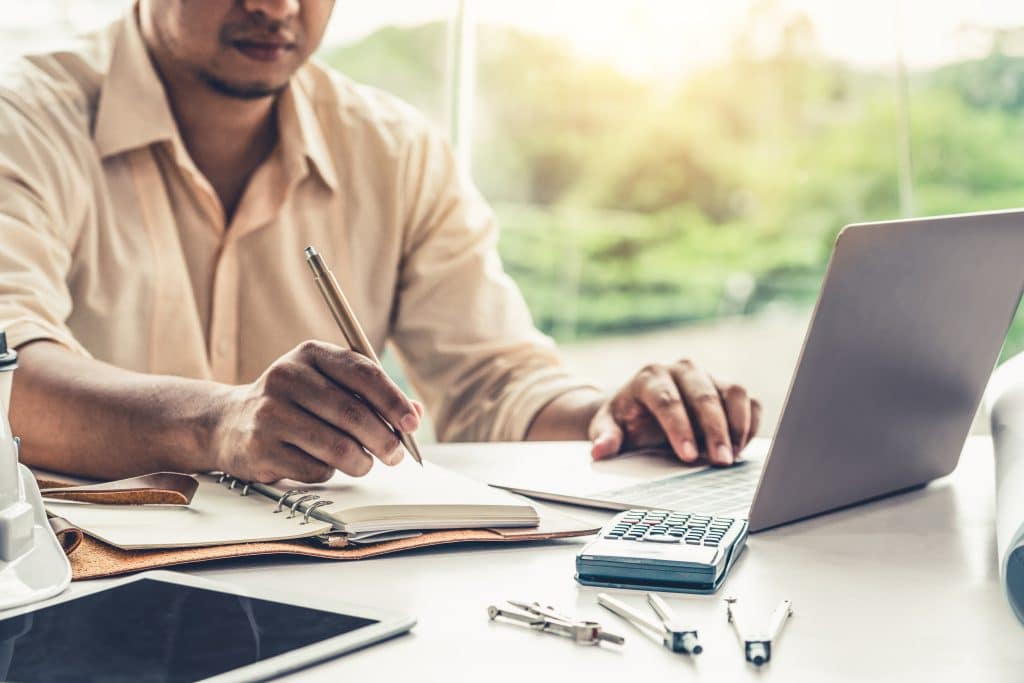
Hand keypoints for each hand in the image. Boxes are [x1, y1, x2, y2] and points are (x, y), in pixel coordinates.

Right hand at [208, 341, 421, 482]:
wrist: (227, 422)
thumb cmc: (293, 403)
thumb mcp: (329, 385)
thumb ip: (372, 395)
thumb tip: (414, 414)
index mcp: (310, 353)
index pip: (363, 373)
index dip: (393, 401)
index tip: (412, 423)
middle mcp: (286, 377)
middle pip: (353, 414)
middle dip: (385, 440)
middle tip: (396, 454)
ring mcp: (270, 413)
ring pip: (337, 447)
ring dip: (361, 462)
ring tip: (363, 463)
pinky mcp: (260, 448)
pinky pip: (315, 470)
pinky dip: (329, 473)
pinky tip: (321, 463)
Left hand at [588, 359, 759, 465]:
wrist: (640, 407)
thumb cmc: (626, 418)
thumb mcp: (608, 427)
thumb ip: (605, 437)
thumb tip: (601, 450)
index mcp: (650, 376)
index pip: (667, 400)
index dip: (679, 428)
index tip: (688, 456)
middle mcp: (682, 369)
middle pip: (704, 395)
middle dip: (715, 430)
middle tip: (720, 461)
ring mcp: (708, 375)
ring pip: (733, 392)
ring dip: (737, 425)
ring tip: (732, 456)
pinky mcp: (726, 387)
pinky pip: (748, 400)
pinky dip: (750, 423)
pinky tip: (741, 447)